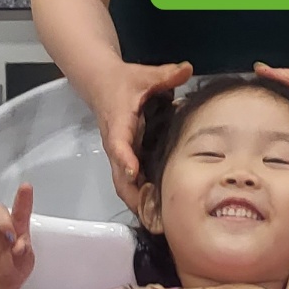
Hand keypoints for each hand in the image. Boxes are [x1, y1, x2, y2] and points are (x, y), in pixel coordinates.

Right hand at [88, 59, 194, 209]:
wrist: (101, 83)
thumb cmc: (123, 81)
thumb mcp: (145, 75)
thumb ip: (166, 74)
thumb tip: (187, 69)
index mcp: (118, 123)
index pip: (118, 143)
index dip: (124, 158)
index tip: (132, 171)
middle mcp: (116, 143)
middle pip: (118, 176)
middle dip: (133, 196)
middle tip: (152, 214)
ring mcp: (120, 153)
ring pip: (123, 183)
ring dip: (138, 200)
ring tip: (158, 219)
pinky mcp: (126, 156)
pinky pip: (131, 180)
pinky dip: (142, 194)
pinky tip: (160, 206)